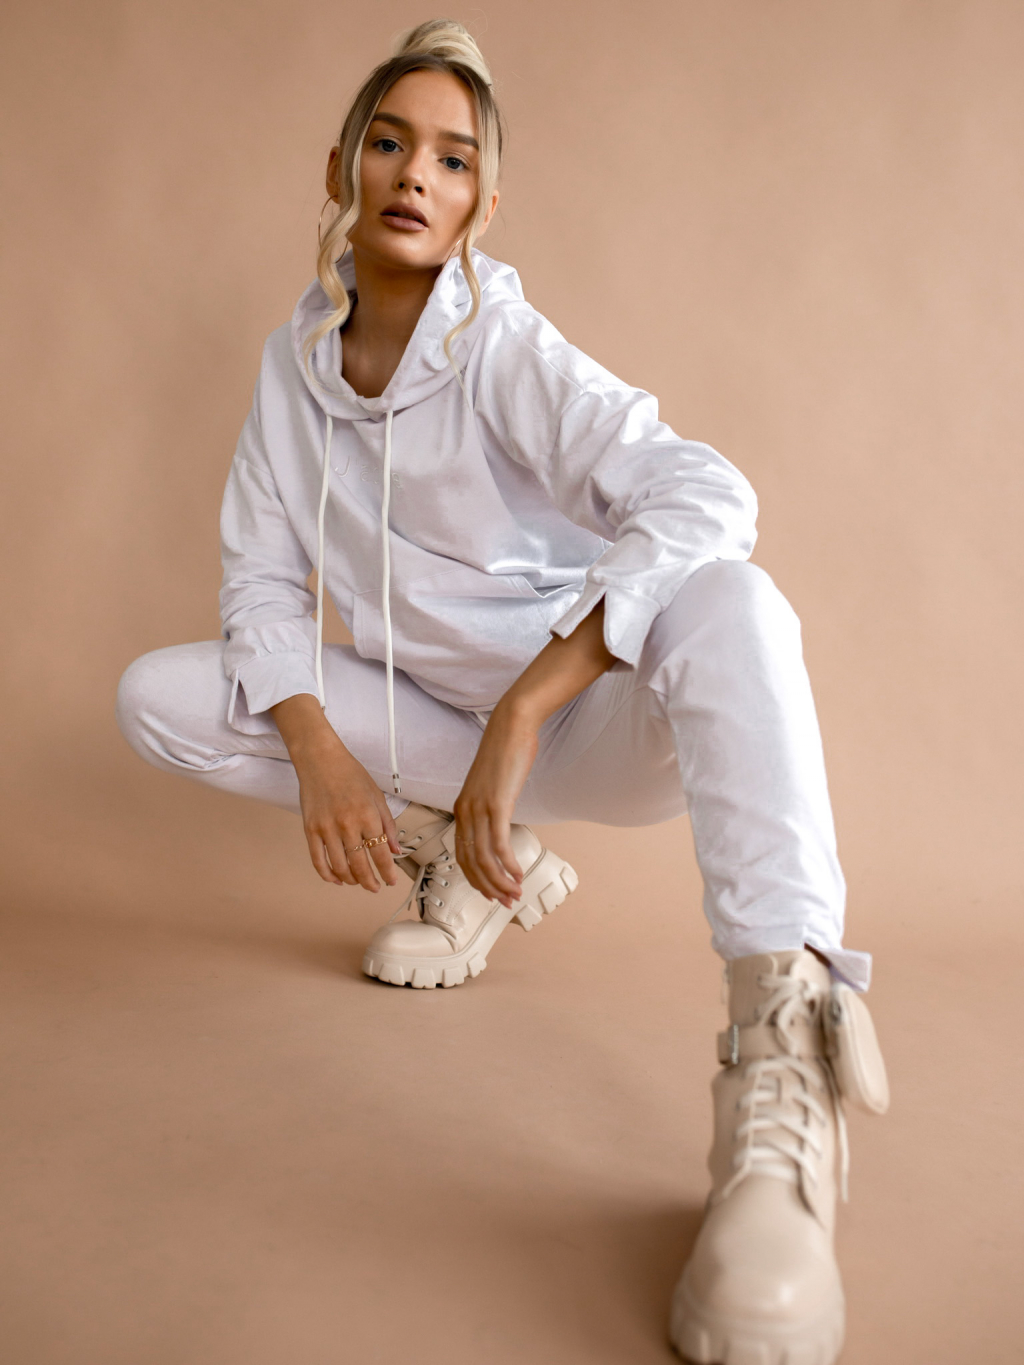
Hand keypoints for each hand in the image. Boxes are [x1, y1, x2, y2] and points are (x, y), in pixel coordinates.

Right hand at [270, 694, 400, 891]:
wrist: (321, 760)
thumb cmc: (351, 775)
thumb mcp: (377, 796)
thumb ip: (388, 825)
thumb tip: (396, 850)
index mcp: (368, 816)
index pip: (381, 853)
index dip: (387, 872)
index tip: (391, 881)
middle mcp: (348, 825)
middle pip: (360, 865)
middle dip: (370, 882)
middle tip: (375, 887)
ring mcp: (327, 829)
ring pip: (340, 867)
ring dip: (351, 880)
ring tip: (358, 882)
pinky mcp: (310, 830)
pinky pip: (318, 860)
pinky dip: (327, 875)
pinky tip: (336, 879)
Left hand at [454, 600, 614, 907]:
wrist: (512, 723)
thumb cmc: (506, 750)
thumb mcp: (494, 782)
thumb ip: (493, 803)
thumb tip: (501, 820)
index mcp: (461, 807)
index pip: (462, 854)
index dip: (475, 878)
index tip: (492, 892)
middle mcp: (465, 810)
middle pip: (470, 862)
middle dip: (487, 886)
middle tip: (504, 902)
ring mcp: (478, 808)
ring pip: (484, 858)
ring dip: (500, 880)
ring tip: (515, 894)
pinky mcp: (496, 804)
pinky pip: (498, 844)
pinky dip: (507, 864)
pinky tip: (518, 873)